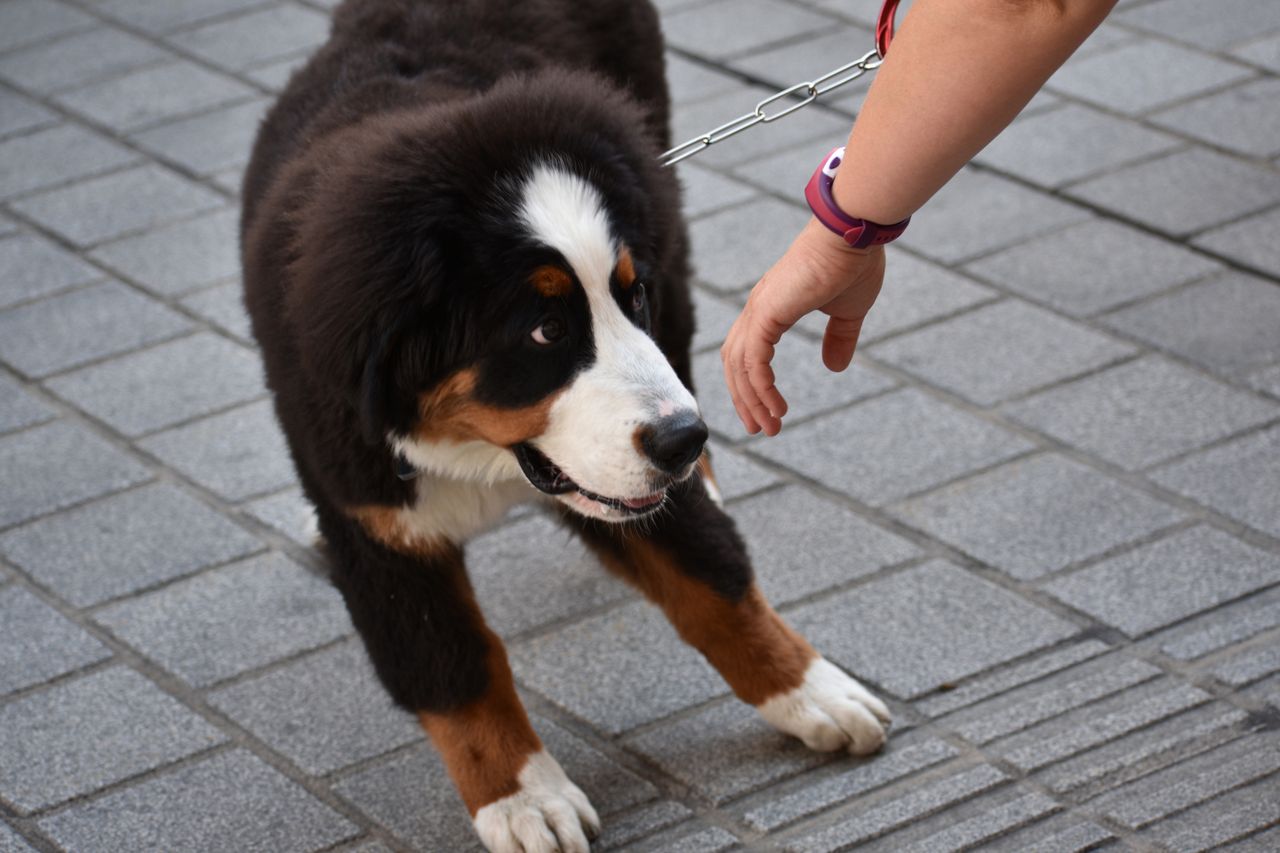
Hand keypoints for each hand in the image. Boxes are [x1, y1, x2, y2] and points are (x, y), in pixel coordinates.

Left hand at [720, 219, 885, 435]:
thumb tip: (834, 367)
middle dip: (745, 399)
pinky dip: (761, 387)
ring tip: (769, 427)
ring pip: (740, 366)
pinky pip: (754, 361)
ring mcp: (758, 310)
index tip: (766, 412)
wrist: (854, 236)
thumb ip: (839, 339)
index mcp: (771, 307)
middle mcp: (757, 309)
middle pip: (735, 363)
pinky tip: (775, 407)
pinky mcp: (766, 313)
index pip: (747, 352)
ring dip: (752, 401)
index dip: (752, 384)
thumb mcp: (848, 313)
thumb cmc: (853, 265)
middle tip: (759, 429)